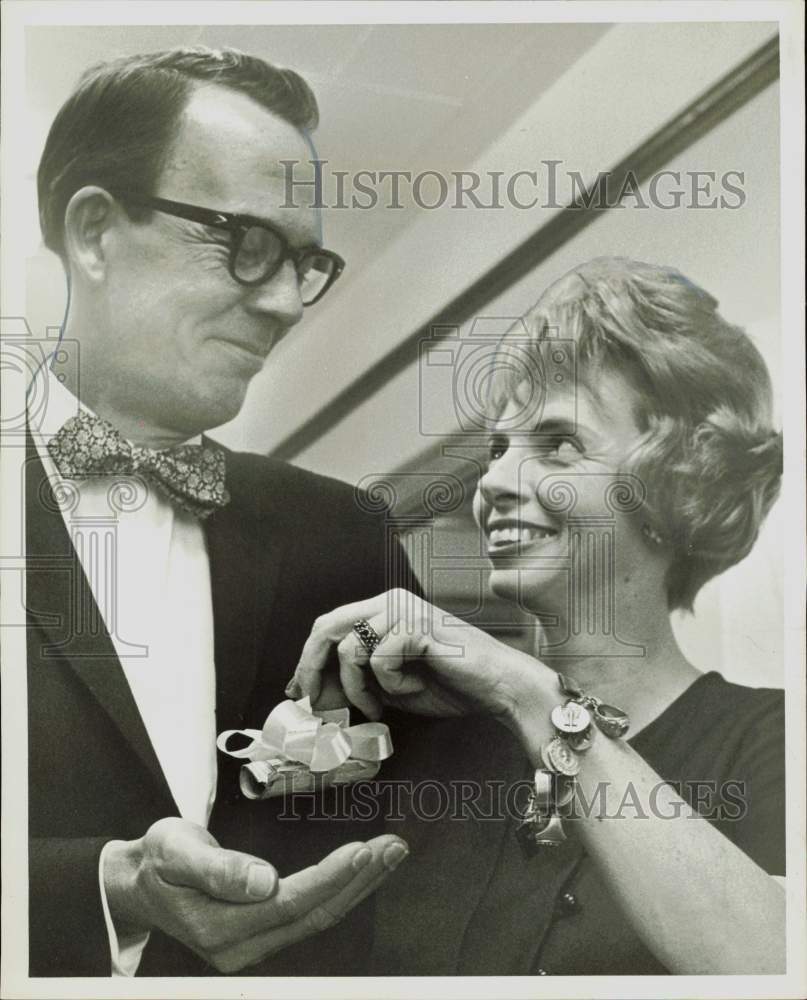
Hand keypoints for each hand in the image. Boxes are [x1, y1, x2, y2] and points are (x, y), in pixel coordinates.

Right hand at [103, 817, 407, 972]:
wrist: (137, 883)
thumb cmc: (156, 862)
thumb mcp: (176, 852)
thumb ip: (218, 868)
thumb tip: (262, 881)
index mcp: (220, 927)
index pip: (290, 903)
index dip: (330, 878)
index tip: (361, 851)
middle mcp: (241, 946)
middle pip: (315, 914)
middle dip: (359, 880)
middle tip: (394, 847)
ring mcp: (253, 945)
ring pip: (318, 916)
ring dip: (358, 884)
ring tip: (390, 853)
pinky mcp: (261, 933)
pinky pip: (310, 914)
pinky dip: (341, 889)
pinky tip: (361, 871)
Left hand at [287, 589, 552, 724]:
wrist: (499, 687)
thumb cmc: (451, 684)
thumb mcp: (391, 684)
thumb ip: (358, 678)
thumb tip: (314, 690)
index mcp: (385, 608)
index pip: (330, 625)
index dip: (308, 659)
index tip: (298, 691)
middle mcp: (391, 600)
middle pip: (327, 627)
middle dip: (313, 669)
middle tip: (316, 704)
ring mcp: (404, 609)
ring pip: (350, 650)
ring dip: (360, 689)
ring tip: (386, 703)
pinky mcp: (417, 624)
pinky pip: (379, 660)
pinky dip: (393, 685)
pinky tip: (417, 685)